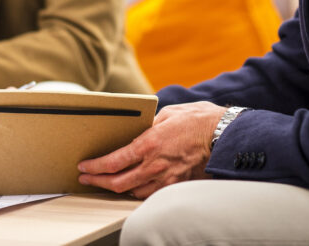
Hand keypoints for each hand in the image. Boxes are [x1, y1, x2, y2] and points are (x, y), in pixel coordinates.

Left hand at [77, 101, 226, 198]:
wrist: (224, 135)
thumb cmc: (197, 120)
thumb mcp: (166, 114)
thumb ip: (149, 124)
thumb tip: (138, 128)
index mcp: (148, 144)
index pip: (113, 162)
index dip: (95, 167)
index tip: (84, 166)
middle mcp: (154, 165)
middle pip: (117, 182)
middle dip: (98, 181)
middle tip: (86, 178)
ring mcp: (165, 178)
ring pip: (132, 191)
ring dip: (116, 188)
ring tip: (106, 182)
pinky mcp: (176, 184)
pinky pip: (150, 193)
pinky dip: (137, 190)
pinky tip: (131, 186)